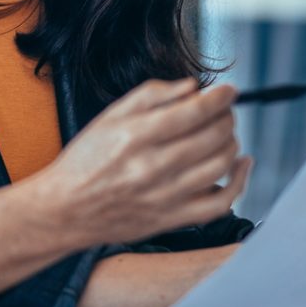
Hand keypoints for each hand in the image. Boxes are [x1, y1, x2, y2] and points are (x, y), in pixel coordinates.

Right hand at [24, 79, 251, 247]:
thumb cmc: (85, 162)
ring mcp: (166, 196)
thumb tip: (192, 87)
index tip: (229, 91)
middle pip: (213, 136)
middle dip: (226, 117)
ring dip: (232, 143)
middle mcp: (153, 167)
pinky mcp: (173, 219)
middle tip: (223, 111)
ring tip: (225, 134)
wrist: (65, 210)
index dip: (220, 98)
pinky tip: (240, 165)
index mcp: (137, 136)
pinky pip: (220, 202)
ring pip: (221, 165)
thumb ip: (152, 95)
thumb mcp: (109, 116)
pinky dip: (239, 181)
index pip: (194, 112)